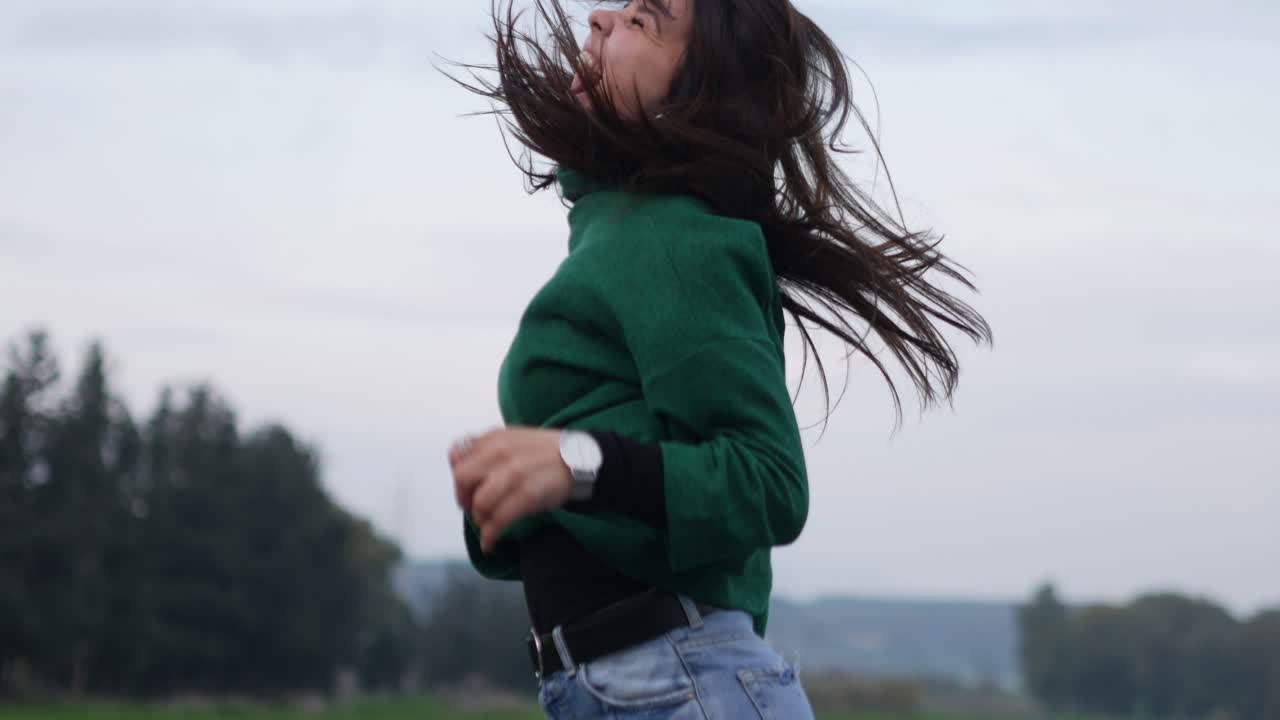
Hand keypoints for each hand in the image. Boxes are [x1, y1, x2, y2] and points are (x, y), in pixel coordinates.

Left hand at [449, 427, 572, 552]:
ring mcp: (514, 473)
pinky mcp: (527, 494)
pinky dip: (489, 536)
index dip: (460, 480)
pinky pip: (498, 520)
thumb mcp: (513, 440)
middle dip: (464, 500)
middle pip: (462, 480)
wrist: (581, 458)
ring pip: (479, 503)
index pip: (458, 458)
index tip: (467, 492)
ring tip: (487, 525)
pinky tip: (489, 543)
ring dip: (479, 520)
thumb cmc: (546, 452)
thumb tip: (454, 460)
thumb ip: (484, 449)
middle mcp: (500, 452)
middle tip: (474, 510)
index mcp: (494, 438)